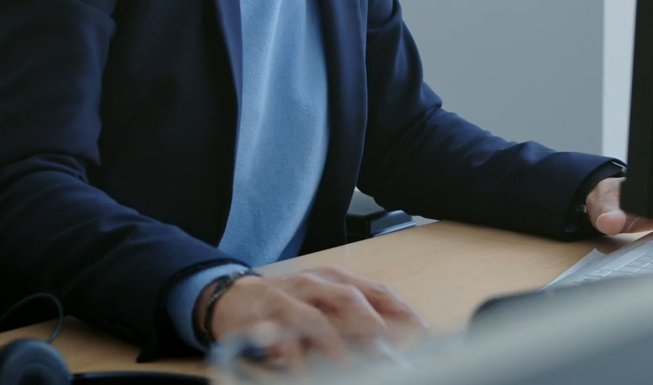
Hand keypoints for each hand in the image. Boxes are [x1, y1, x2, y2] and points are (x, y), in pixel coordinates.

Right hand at [201, 265, 426, 366]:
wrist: (232, 297)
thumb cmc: (289, 300)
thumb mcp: (324, 300)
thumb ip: (355, 314)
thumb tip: (392, 338)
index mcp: (334, 278)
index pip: (374, 289)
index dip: (399, 308)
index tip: (420, 328)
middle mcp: (313, 285)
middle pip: (347, 298)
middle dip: (369, 323)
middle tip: (385, 349)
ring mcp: (287, 301)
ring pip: (314, 319)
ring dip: (334, 345)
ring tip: (350, 367)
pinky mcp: (261, 321)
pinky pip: (280, 341)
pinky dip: (294, 359)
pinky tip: (305, 375)